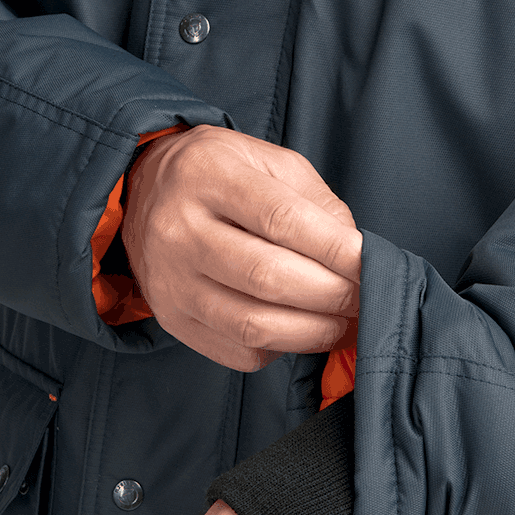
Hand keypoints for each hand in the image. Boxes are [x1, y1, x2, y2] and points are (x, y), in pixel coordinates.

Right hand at [120, 124, 361, 371]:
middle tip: (362, 296)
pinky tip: (294, 327)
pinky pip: (237, 351)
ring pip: (253, 324)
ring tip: (339, 320)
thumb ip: (317, 204)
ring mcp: (170, 279)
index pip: (282, 219)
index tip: (370, 264)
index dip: (336, 250)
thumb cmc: (221, 175)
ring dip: (313, 331)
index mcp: (208, 174)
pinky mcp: (171, 317)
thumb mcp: (269, 162)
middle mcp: (178, 228)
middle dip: (332, 295)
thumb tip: (356, 259)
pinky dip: (280, 348)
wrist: (144, 192)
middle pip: (268, 278)